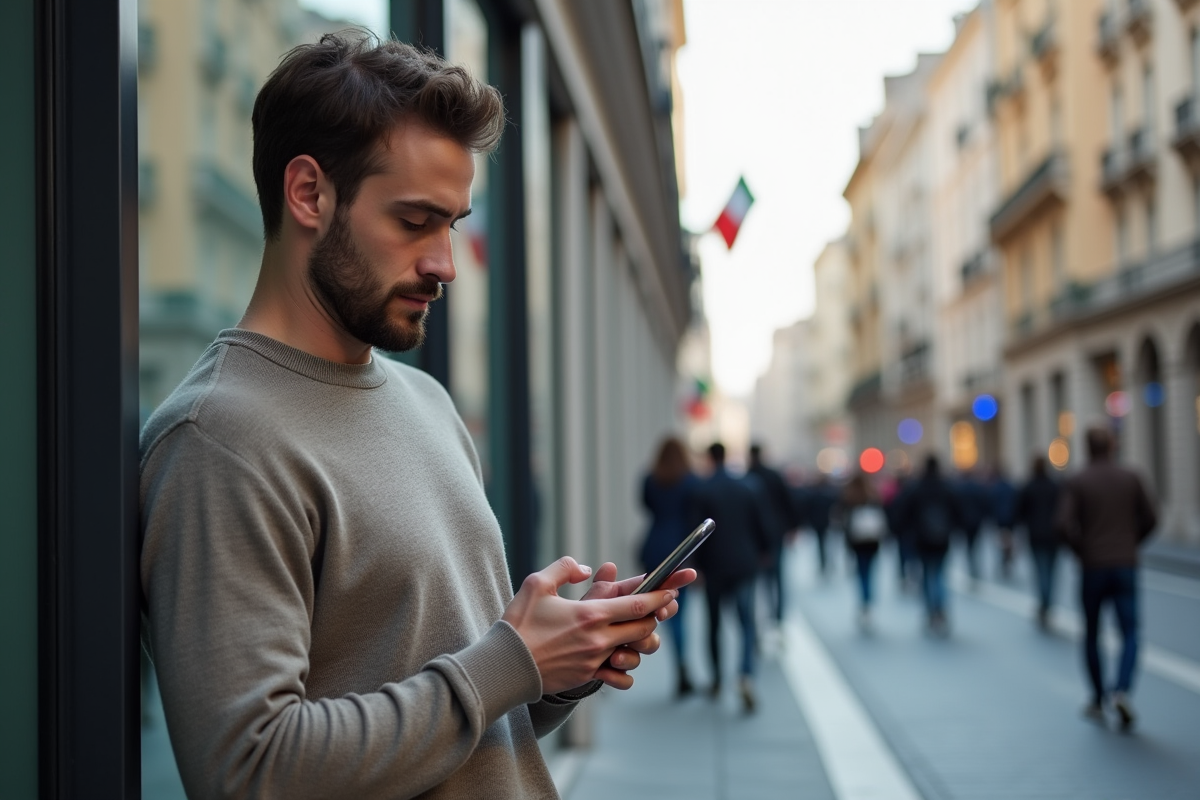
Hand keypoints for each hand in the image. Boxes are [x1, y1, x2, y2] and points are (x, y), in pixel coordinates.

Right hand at [501, 557, 678, 694]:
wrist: (504, 666)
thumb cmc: (518, 623)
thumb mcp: (537, 584)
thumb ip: (565, 569)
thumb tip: (588, 569)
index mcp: (589, 614)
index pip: (637, 605)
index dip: (659, 596)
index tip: (673, 590)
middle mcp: (597, 639)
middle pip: (643, 628)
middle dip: (654, 616)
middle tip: (658, 606)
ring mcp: (594, 661)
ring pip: (634, 651)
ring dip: (640, 639)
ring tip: (636, 628)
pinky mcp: (587, 677)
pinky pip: (619, 676)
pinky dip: (624, 667)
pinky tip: (619, 657)